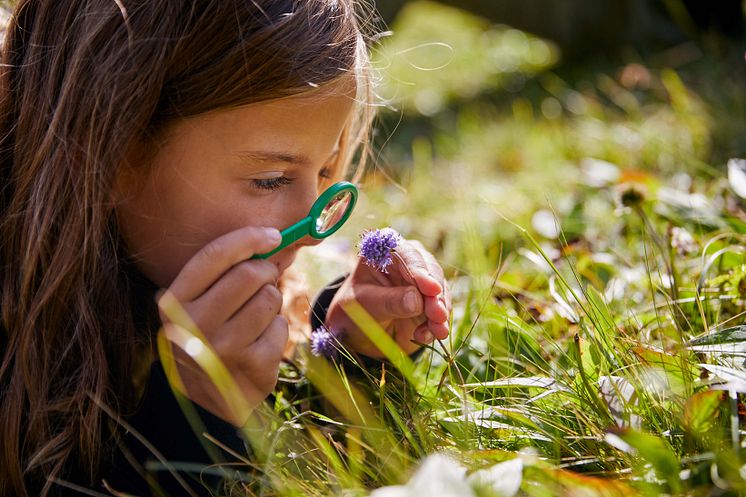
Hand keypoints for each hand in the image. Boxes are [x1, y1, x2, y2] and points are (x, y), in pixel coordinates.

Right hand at [157, 226, 286, 425]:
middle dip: (265, 272)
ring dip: (271, 302)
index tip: (272, 234)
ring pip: (270, 298)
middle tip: (264, 280)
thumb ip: (220, 275)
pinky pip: (281, 326)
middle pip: (249, 274)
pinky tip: (259, 343)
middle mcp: (195, 325)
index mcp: (175, 303)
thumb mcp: (195, 307)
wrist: (206, 401)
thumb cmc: (206, 338)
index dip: (248, 238)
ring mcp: (224, 348)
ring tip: (255, 317)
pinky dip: (276, 329)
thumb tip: (269, 239)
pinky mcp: (252, 365)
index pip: (214, 255)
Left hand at [324, 237, 450, 357]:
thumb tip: (417, 300)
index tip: (430, 289)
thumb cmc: (354, 310)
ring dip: (441, 311)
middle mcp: (407, 259)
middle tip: (438, 314)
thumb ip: (389, 301)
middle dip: (436, 294)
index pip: (406, 254)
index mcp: (384, 250)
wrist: (358, 332)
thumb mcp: (365, 305)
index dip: (419, 271)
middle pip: (429, 269)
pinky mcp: (431, 299)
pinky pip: (441, 308)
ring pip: (440, 289)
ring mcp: (422, 279)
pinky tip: (427, 336)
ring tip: (438, 331)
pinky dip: (438, 323)